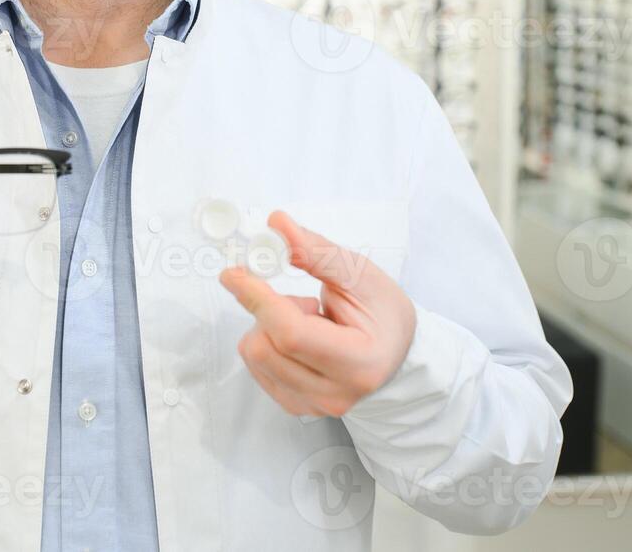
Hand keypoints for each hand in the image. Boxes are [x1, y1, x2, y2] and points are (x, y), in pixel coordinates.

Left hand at [219, 209, 415, 417]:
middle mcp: (334, 393)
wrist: (398, 357)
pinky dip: (267, 343)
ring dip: (269, 327)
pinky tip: (299, 340)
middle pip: (264, 346)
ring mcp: (313, 404)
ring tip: (308, 321)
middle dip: (268, 310)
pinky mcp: (297, 406)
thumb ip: (316, 252)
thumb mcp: (361, 275)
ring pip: (254, 357)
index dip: (257, 298)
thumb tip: (277, 225)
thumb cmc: (383, 313)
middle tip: (301, 300)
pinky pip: (256, 368)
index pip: (290, 333)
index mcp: (358, 362)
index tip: (234, 273)